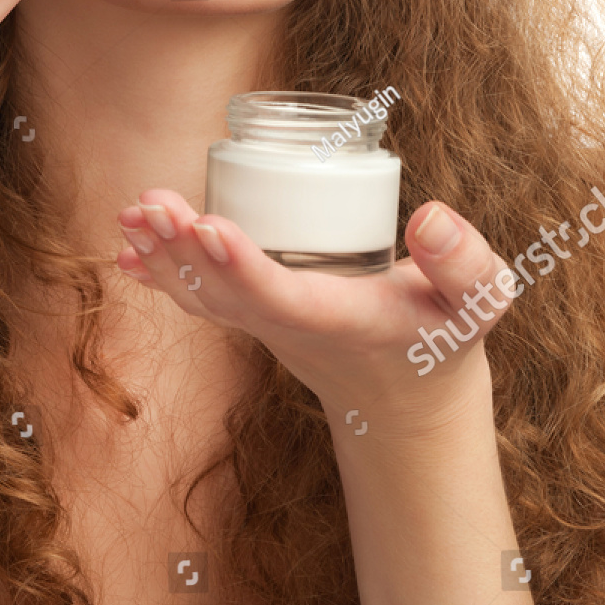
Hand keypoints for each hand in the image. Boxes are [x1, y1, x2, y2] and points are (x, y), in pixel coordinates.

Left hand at [116, 191, 518, 432]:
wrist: (407, 398)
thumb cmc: (444, 336)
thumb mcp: (478, 303)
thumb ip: (467, 264)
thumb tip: (429, 217)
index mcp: (342, 321)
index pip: (282, 297)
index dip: (241, 264)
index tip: (210, 225)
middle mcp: (291, 328)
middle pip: (226, 294)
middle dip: (184, 251)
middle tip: (150, 206)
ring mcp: (265, 327)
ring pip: (204, 297)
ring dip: (164, 257)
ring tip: (131, 214)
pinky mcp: (254, 316)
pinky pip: (199, 299)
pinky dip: (160, 274)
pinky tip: (125, 247)